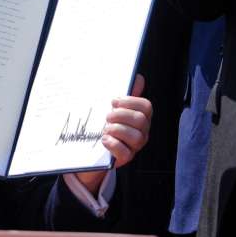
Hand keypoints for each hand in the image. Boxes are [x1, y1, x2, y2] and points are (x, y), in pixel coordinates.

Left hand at [75, 75, 151, 193]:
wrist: (90, 148)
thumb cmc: (104, 124)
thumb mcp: (112, 108)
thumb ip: (125, 95)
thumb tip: (138, 77)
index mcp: (141, 117)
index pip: (146, 106)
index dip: (130, 102)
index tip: (113, 101)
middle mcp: (141, 132)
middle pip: (141, 120)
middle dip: (121, 115)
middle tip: (107, 116)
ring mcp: (134, 146)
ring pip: (136, 137)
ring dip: (117, 129)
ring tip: (105, 128)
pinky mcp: (124, 158)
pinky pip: (125, 152)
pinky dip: (113, 144)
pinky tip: (104, 139)